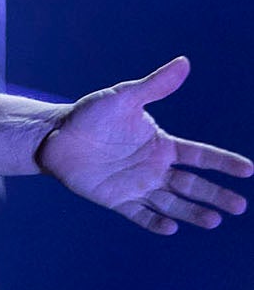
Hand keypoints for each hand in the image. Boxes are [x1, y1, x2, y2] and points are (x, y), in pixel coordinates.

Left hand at [39, 57, 250, 233]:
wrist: (55, 135)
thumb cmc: (90, 115)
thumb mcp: (123, 97)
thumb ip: (154, 85)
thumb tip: (184, 62)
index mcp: (162, 146)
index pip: (200, 155)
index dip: (223, 162)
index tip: (249, 169)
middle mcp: (155, 169)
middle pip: (192, 185)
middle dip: (216, 195)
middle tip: (240, 206)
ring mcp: (137, 186)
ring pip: (171, 203)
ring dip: (192, 212)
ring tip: (214, 221)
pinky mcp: (116, 199)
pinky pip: (139, 213)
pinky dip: (155, 222)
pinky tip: (171, 227)